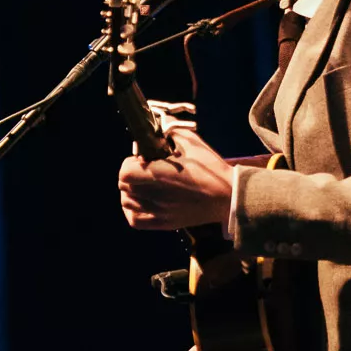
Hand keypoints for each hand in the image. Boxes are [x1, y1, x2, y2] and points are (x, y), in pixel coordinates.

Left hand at [118, 127, 234, 229]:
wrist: (227, 196)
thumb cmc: (210, 168)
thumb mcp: (191, 142)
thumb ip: (170, 132)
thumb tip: (157, 126)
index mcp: (158, 174)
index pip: (124, 171)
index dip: (131, 162)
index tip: (144, 158)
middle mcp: (154, 196)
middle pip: (124, 186)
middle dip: (131, 174)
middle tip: (146, 170)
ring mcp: (158, 212)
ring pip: (127, 203)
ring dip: (131, 192)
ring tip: (145, 185)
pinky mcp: (164, 224)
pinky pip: (135, 220)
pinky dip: (132, 210)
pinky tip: (142, 202)